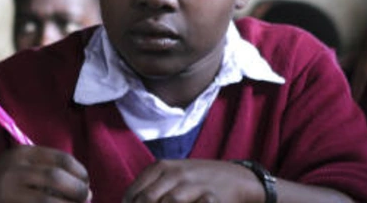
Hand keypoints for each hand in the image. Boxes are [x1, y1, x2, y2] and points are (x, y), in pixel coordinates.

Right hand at [0, 145, 91, 202]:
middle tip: (87, 197)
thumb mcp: (21, 163)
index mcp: (23, 154)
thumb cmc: (3, 177)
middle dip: (77, 190)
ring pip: (46, 201)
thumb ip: (46, 167)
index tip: (86, 181)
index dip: (79, 171)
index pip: (60, 159)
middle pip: (55, 178)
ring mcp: (10, 192)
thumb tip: (83, 184)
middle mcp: (16, 170)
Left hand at [123, 159, 262, 202]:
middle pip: (147, 199)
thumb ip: (152, 188)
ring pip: (168, 202)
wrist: (237, 178)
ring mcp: (193, 184)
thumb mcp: (173, 176)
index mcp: (161, 167)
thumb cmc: (198, 180)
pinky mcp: (210, 197)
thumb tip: (129, 202)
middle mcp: (175, 173)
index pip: (133, 193)